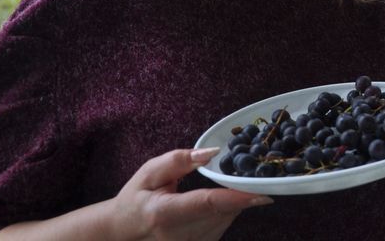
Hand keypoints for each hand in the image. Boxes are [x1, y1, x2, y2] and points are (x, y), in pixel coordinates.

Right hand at [111, 148, 272, 239]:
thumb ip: (179, 160)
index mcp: (164, 214)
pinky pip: (220, 229)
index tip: (263, 193)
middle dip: (234, 192)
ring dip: (229, 204)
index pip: (207, 204)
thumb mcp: (149, 173)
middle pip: (222, 212)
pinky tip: (208, 208)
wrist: (121, 234)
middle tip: (234, 176)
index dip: (237, 198)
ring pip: (225, 221)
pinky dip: (222, 215)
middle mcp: (178, 237)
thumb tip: (212, 152)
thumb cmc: (136, 199)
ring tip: (211, 193)